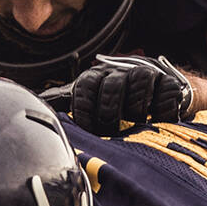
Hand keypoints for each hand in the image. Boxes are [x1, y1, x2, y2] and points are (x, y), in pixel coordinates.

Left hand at [67, 54, 193, 134]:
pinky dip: (162, 111)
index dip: (85, 110)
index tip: (87, 130)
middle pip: (111, 86)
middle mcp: (119, 72)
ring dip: (136, 110)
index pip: (85, 87)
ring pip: (139, 83)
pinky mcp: (169, 83)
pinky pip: (166, 93)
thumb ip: (63, 101)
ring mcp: (145, 74)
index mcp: (96, 77)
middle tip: (111, 133)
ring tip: (135, 124)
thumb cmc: (114, 103)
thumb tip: (37, 103)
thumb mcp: (87, 100)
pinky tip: (157, 121)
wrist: (155, 94)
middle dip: (109, 114)